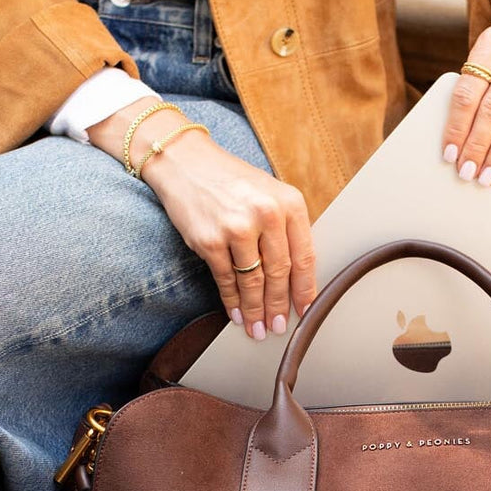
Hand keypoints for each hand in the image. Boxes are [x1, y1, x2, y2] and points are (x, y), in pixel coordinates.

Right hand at [88, 97, 316, 340]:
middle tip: (279, 327)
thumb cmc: (230, 180)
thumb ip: (286, 227)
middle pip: (280, 273)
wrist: (185, 162)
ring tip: (258, 328)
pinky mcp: (210, 240)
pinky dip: (232, 301)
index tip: (305, 310)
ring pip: (253, 281)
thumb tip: (297, 277)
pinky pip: (226, 279)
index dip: (305, 289)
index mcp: (289, 202)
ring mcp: (237, 228)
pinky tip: (235, 314)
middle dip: (279, 306)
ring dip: (256, 310)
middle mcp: (266, 214)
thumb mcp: (269, 193)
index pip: (304, 256)